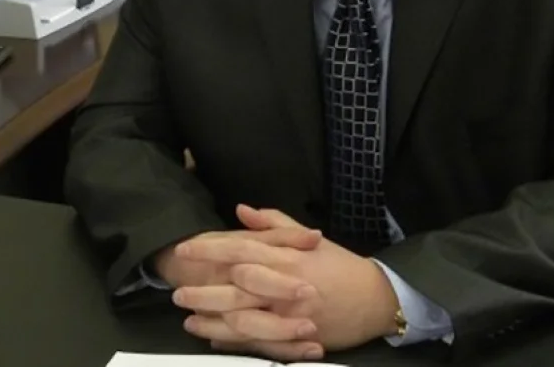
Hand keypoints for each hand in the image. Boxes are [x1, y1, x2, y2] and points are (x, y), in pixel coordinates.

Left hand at [175, 206, 399, 361]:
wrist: (376, 300)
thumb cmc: (342, 266)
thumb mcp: (310, 239)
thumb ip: (274, 224)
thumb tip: (242, 210)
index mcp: (287, 257)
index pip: (241, 248)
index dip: (210, 249)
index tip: (186, 249)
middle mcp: (285, 285)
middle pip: (235, 288)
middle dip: (203, 290)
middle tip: (178, 291)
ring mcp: (290, 314)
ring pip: (241, 320)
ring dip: (212, 321)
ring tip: (188, 319)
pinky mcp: (295, 338)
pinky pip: (257, 343)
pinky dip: (233, 342)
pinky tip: (214, 339)